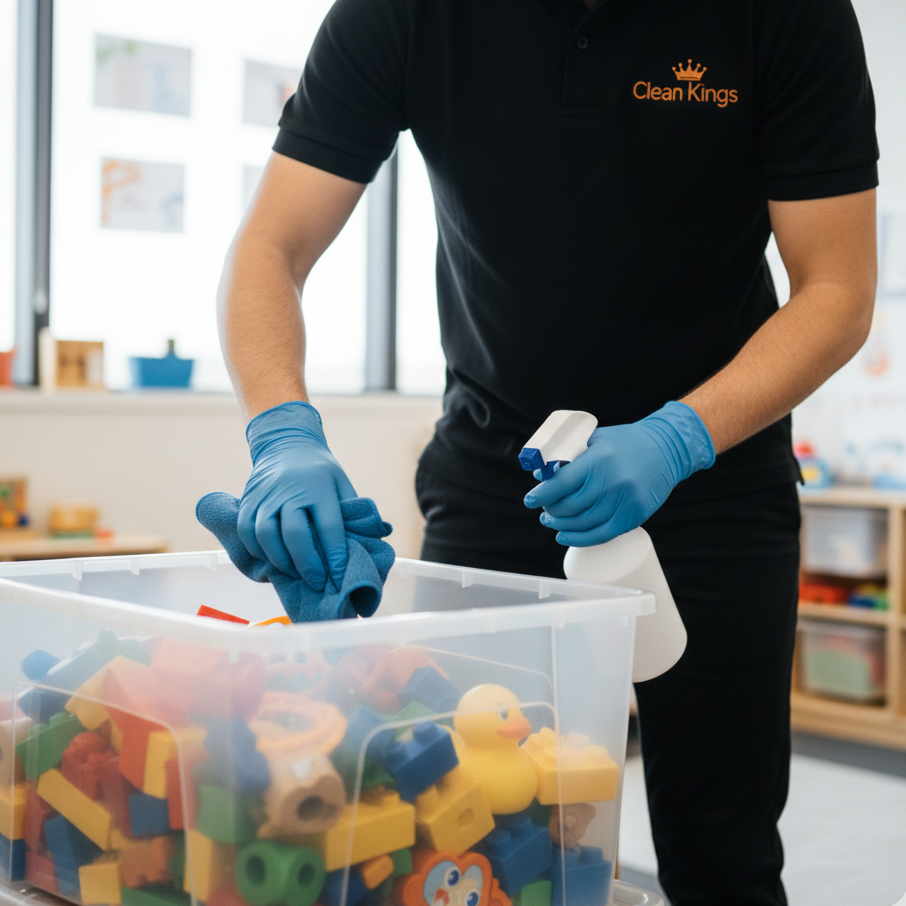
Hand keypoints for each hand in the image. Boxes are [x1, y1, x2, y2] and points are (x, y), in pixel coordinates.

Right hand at [238, 401, 356, 590]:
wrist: (285, 443)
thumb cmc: (319, 470)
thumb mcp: (341, 482)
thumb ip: (354, 510)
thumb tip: (378, 535)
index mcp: (319, 487)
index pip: (329, 526)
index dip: (335, 554)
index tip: (339, 575)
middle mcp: (289, 491)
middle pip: (295, 534)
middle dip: (308, 565)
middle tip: (318, 583)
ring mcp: (265, 496)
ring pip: (267, 535)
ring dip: (281, 561)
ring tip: (296, 575)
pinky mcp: (247, 501)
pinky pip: (248, 532)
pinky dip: (258, 551)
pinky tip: (273, 561)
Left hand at [523, 401, 714, 545]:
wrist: (667, 449)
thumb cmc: (627, 442)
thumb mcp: (595, 439)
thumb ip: (569, 455)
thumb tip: (541, 473)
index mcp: (598, 461)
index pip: (561, 484)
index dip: (541, 494)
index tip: (530, 499)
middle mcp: (611, 483)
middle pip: (569, 507)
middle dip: (550, 510)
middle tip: (543, 509)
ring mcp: (624, 502)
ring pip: (582, 523)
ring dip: (561, 525)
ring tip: (551, 521)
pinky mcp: (634, 516)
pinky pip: (601, 534)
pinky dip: (579, 538)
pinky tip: (565, 535)